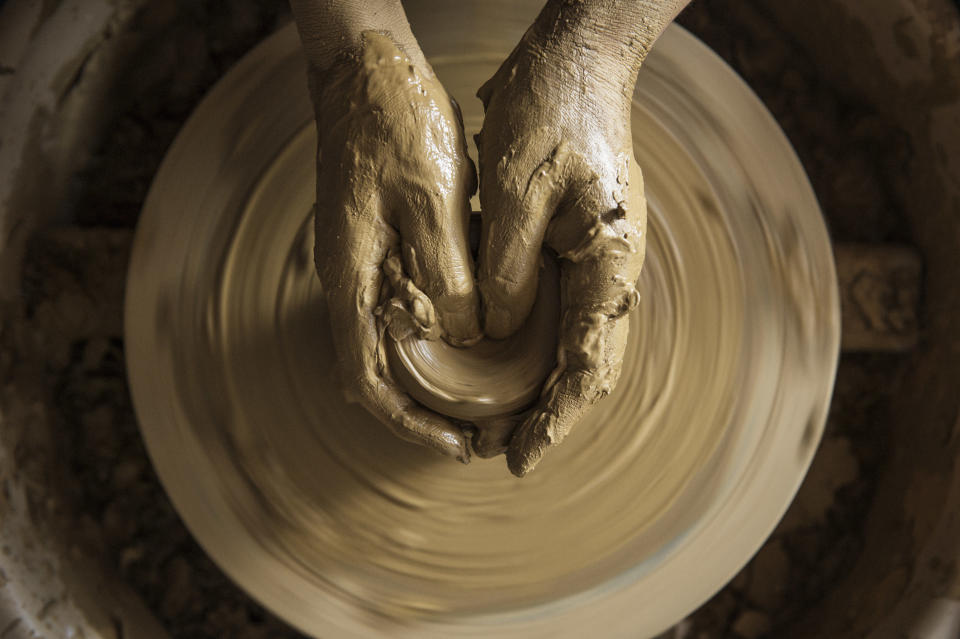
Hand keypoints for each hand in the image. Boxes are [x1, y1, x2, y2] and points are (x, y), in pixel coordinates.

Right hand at [309, 31, 479, 461]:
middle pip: (376, 373)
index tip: (456, 444)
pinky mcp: (377, 244)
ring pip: (390, 344)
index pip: (368, 380)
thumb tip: (466, 338)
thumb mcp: (430, 200)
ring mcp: (360, 263)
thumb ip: (446, 275)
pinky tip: (473, 335)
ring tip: (481, 396)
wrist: (367, 69)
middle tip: (478, 430)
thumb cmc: (394, 125)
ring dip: (431, 377)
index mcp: (352, 278)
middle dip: (423, 410)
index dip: (410, 422)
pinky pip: (401, 309)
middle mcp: (349, 281)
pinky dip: (434, 336)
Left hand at [475, 10, 650, 475]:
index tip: (519, 455)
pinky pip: (561, 312)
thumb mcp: (516, 192)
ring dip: (538, 386)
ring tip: (495, 417)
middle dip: (545, 414)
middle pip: (585, 366)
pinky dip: (535, 347)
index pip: (584, 364)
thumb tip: (496, 333)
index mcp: (609, 263)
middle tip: (497, 448)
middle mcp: (613, 271)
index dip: (553, 418)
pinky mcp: (580, 244)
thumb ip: (508, 269)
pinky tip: (504, 360)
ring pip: (573, 344)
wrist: (581, 58)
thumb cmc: (554, 113)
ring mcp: (600, 258)